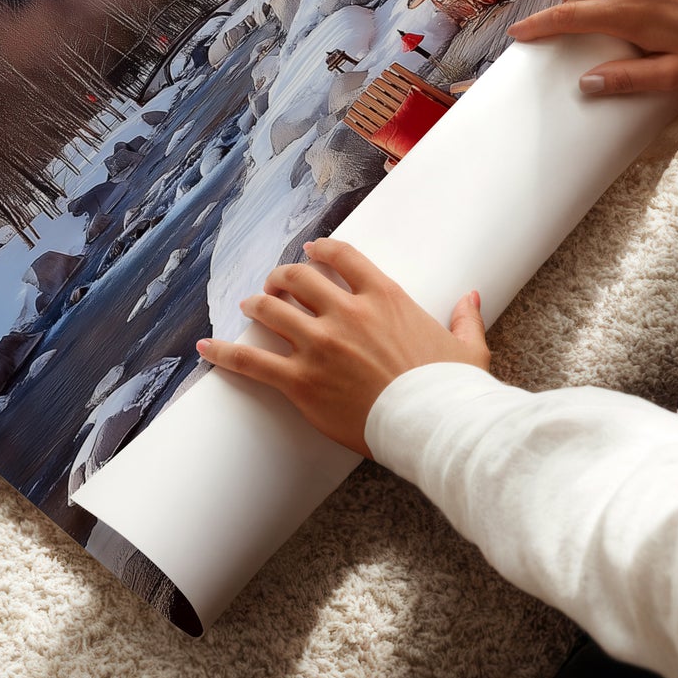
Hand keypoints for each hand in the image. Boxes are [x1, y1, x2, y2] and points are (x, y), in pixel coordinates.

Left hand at [195, 239, 488, 457]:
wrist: (435, 426)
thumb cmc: (452, 390)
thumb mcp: (467, 348)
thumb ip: (465, 318)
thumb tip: (471, 298)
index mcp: (385, 297)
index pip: (341, 257)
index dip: (320, 250)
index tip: (310, 252)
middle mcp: (347, 313)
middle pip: (298, 278)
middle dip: (281, 277)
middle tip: (274, 284)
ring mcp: (320, 345)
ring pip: (271, 310)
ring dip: (255, 305)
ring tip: (247, 306)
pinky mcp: (301, 381)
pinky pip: (252, 361)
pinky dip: (225, 352)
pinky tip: (206, 348)